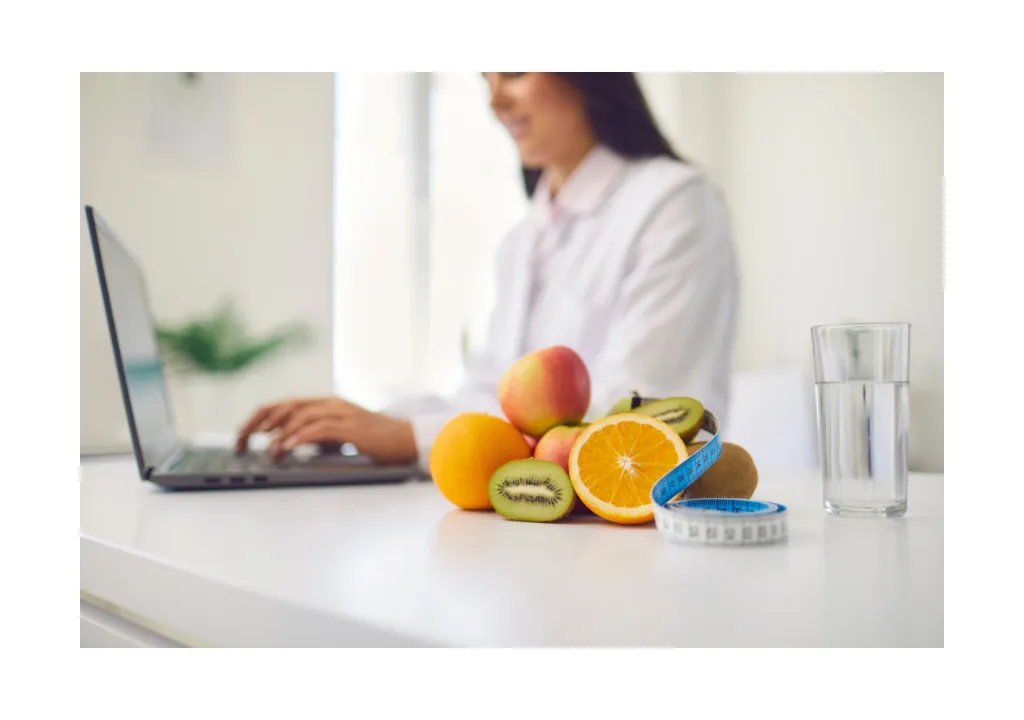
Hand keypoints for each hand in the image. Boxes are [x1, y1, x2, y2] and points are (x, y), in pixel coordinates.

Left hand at [235, 396, 417, 464]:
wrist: (406, 439)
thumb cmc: (373, 440)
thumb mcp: (337, 435)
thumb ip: (314, 434)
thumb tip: (285, 444)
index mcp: (324, 404)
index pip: (283, 405)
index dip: (258, 418)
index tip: (242, 436)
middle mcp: (329, 404)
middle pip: (284, 406)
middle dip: (258, 424)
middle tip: (241, 442)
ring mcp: (341, 413)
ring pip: (300, 415)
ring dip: (279, 434)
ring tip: (267, 451)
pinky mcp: (351, 427)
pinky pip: (319, 428)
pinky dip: (300, 437)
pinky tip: (288, 447)